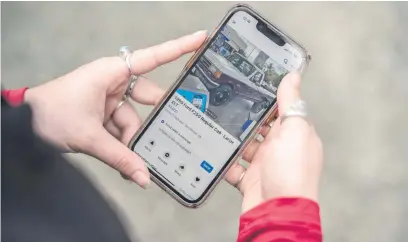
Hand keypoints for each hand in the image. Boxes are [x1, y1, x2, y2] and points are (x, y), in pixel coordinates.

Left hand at [24, 30, 206, 187]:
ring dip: (132, 143)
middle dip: (151, 124)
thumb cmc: (49, 115)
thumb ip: (120, 157)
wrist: (23, 126)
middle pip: (147, 99)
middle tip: (169, 138)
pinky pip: (123, 129)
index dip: (179, 48)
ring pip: (134, 121)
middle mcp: (113, 82)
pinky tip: (125, 164)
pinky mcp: (104, 113)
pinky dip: (123, 146)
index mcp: (111, 73)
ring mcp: (109, 98)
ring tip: (132, 165)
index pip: (153, 58)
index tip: (202, 38)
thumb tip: (144, 177)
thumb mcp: (89, 136)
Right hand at [225, 73, 322, 212]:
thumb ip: (291, 103)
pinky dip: (225, 163)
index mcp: (295, 134)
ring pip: (245, 147)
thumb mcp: (293, 130)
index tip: (251, 84)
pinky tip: (216, 155)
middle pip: (260, 128)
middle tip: (228, 104)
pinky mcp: (251, 179)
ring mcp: (265, 165)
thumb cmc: (292, 173)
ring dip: (233, 141)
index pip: (282, 110)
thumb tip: (294, 76)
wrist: (277, 212)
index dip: (269, 98)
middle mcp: (281, 149)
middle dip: (245, 119)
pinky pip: (234, 168)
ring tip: (218, 127)